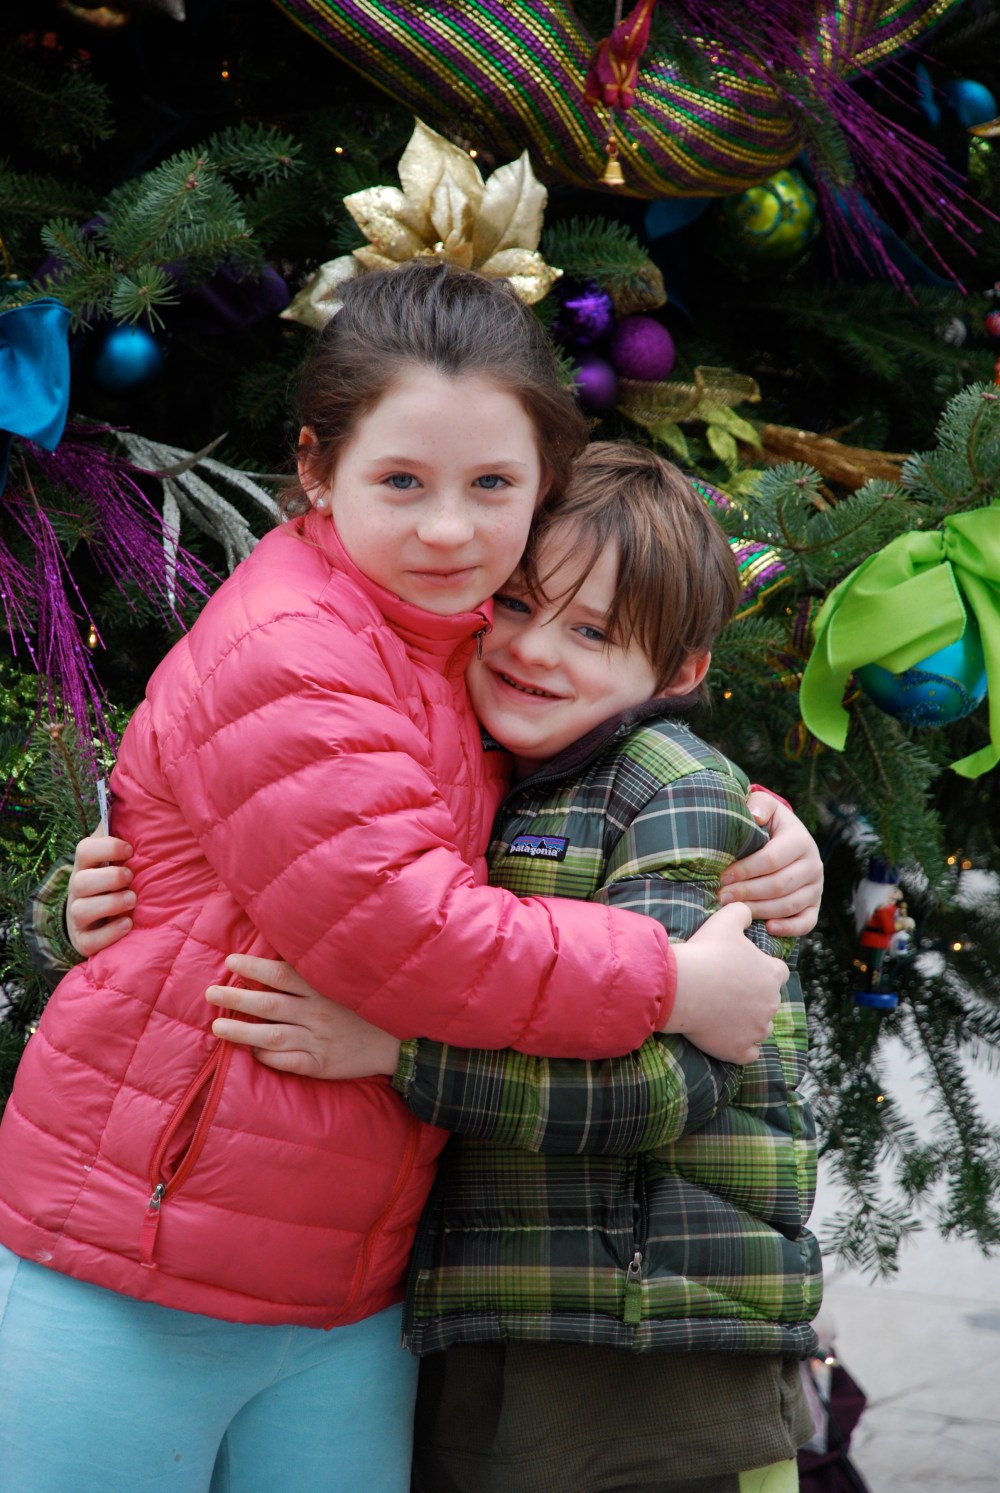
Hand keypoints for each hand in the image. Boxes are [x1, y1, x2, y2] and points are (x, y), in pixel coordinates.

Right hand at [67, 834, 135, 956]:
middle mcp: (78, 890)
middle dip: (110, 877)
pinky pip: (91, 940)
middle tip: (130, 877)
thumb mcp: (115, 859)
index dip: (107, 847)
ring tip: (132, 900)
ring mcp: (78, 917)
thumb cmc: (114, 882)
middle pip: (82, 881)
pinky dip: (111, 932)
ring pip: (83, 910)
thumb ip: (119, 835)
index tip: (130, 850)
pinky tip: (128, 924)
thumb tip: (122, 800)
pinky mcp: (84, 941)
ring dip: (112, 903)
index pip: (85, 849)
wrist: (97, 922)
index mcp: (86, 866)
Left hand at [206, 953, 402, 1079]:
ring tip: (217, 1027)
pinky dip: (266, 1056)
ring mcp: (318, 1040)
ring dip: (241, 1031)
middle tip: (210, 993)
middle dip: (237, 998)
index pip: (282, 974)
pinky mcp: (319, 1065)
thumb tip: (269, 965)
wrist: (393, 1043)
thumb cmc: (358, 1010)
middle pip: (270, 1004)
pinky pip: (286, 1061)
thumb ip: (308, 978)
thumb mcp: (339, 986)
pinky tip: (251, 1051)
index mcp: (321, 990)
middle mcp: (318, 1013)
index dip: (254, 967)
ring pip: (272, 1035)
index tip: (230, 962)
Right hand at [666, 903, 783, 1064]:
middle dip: (754, 997)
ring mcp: (757, 1030)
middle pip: (769, 1001)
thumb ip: (742, 912)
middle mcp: (771, 1003)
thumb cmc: (705, 952)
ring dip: (748, 1023)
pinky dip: (740, 1048)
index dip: (762, 970)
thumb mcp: (725, 920)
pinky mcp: (740, 1050)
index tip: (743, 969)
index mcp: (771, 974)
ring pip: (761, 1028)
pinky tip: (727, 1038)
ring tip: (725, 1014)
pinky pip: (748, 1053)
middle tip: (728, 991)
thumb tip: (748, 910)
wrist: (682, 987)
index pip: (778, 972)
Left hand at [719, 793, 822, 935]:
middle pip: (779, 885)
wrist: (786, 838)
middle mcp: (813, 864)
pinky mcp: (815, 904)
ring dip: (759, 910)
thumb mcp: (764, 807)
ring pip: (789, 905)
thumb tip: (755, 816)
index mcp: (800, 840)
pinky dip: (789, 928)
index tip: (722, 876)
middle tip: (721, 897)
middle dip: (747, 892)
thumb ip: (759, 804)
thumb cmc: (767, 824)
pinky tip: (767, 928)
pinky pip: (807, 922)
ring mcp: (816, 886)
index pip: (771, 859)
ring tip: (734, 911)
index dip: (745, 870)